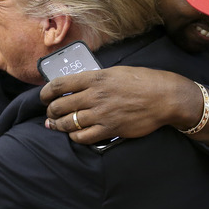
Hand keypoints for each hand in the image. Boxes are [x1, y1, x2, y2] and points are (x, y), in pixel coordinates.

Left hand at [41, 66, 199, 143]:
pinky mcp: (110, 129)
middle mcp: (95, 95)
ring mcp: (101, 114)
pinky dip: (75, 137)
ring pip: (68, 123)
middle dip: (51, 111)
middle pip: (60, 105)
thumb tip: (80, 86)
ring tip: (55, 125)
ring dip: (58, 125)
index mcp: (95, 78)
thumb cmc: (144, 81)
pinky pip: (83, 137)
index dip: (46, 92)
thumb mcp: (116, 72)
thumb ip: (97, 79)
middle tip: (50, 113)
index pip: (60, 84)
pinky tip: (74, 135)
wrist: (164, 97)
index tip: (44, 97)